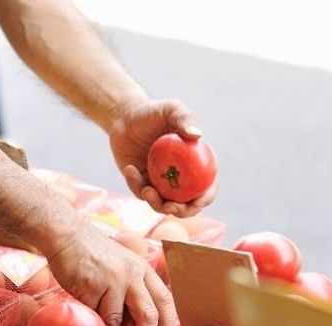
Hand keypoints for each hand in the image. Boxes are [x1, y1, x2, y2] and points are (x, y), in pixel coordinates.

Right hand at [44, 222, 177, 325]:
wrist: (67, 234)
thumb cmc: (94, 252)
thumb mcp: (123, 263)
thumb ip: (134, 285)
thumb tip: (141, 319)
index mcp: (143, 269)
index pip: (165, 299)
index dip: (168, 323)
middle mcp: (132, 274)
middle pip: (148, 315)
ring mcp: (111, 279)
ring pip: (116, 320)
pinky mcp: (90, 285)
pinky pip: (93, 314)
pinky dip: (92, 323)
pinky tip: (88, 322)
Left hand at [109, 99, 217, 217]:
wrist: (124, 118)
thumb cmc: (152, 112)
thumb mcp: (170, 109)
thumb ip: (184, 118)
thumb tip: (197, 135)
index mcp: (196, 164)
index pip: (207, 186)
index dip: (206, 197)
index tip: (197, 200)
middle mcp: (181, 177)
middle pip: (188, 204)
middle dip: (182, 211)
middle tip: (170, 206)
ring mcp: (162, 184)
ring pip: (163, 205)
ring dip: (156, 204)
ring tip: (147, 190)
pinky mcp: (143, 185)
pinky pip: (141, 193)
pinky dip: (136, 186)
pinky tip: (131, 169)